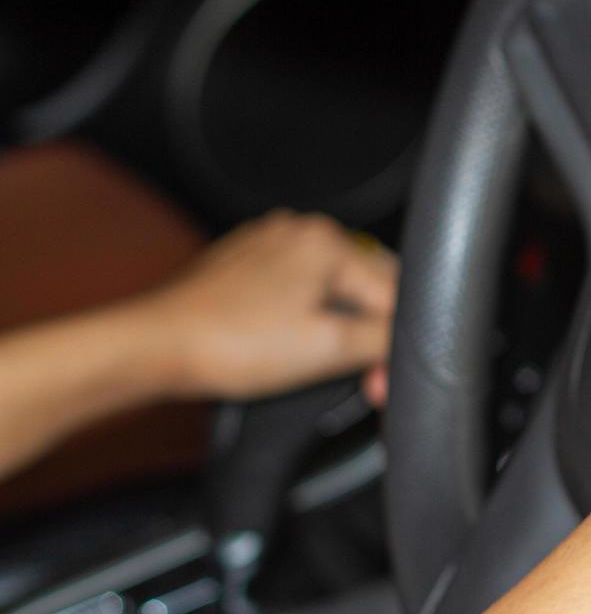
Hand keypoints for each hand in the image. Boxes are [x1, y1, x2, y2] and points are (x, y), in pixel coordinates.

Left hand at [143, 211, 397, 404]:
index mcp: (327, 240)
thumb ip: (385, 339)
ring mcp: (269, 245)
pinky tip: (290, 344)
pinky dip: (306, 316)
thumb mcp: (328, 348)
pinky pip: (298, 288)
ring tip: (323, 361)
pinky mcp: (247, 265)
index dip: (394, 343)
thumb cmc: (228, 344)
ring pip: (332, 287)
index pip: (393, 293)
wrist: (155, 348)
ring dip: (339, 325)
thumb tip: (412, 339)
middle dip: (370, 332)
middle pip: (366, 285)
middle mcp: (300, 231)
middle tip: (363, 378)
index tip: (382, 382)